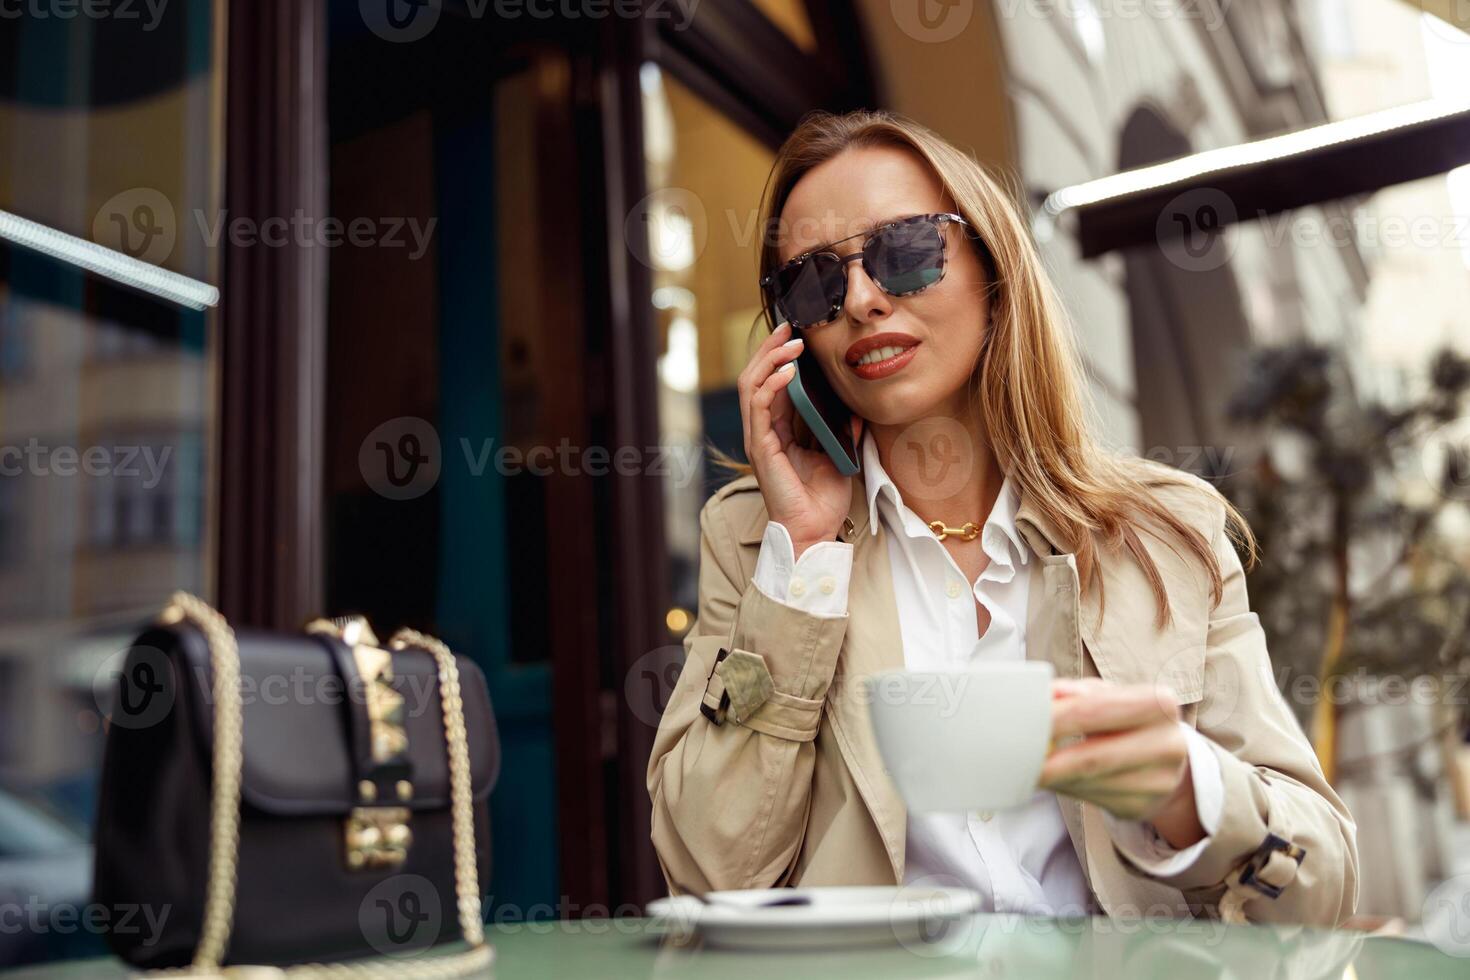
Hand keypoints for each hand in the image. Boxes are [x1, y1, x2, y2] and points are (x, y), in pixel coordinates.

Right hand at [738, 322, 862, 558]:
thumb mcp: (840, 453)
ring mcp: (759, 438)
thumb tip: (858, 406)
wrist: (816, 530)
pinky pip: (759, 408)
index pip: (771, 382)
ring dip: (770, 360)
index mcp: (779, 429)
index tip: (798, 333)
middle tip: (790, 326)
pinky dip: (771, 386)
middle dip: (770, 348)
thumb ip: (844, 428)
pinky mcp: (760, 449)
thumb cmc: (823, 499)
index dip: (780, 355)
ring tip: (792, 343)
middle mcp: (764, 430)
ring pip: (751, 386)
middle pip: (755, 377)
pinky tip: (787, 373)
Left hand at [1039, 678, 1203, 848]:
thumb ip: (1077, 692)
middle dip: (1048, 759)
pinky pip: (1090, 799)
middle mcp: (1167, 744)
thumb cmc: (1127, 719)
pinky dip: (1063, 787)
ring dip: (1051, 777)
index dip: (1056, 717)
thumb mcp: (1109, 695)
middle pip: (1092, 756)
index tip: (1024, 721)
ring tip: (1026, 766)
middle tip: (1015, 757)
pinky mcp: (1141, 806)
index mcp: (1159, 704)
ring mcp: (1159, 782)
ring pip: (1088, 782)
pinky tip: (1051, 778)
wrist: (1168, 759)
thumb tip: (1049, 694)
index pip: (1095, 710)